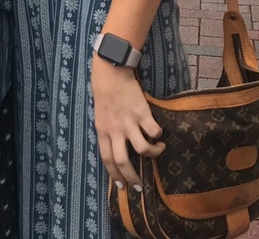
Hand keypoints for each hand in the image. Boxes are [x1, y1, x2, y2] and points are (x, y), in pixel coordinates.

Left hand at [91, 54, 164, 190]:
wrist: (111, 71)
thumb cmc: (104, 91)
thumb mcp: (100, 115)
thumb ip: (107, 130)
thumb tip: (115, 146)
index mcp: (102, 130)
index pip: (107, 160)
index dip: (115, 175)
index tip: (121, 186)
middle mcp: (115, 130)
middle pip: (123, 161)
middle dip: (132, 177)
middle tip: (140, 186)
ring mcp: (129, 122)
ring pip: (142, 149)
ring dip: (152, 154)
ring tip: (158, 150)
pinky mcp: (142, 112)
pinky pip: (153, 131)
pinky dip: (158, 134)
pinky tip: (159, 132)